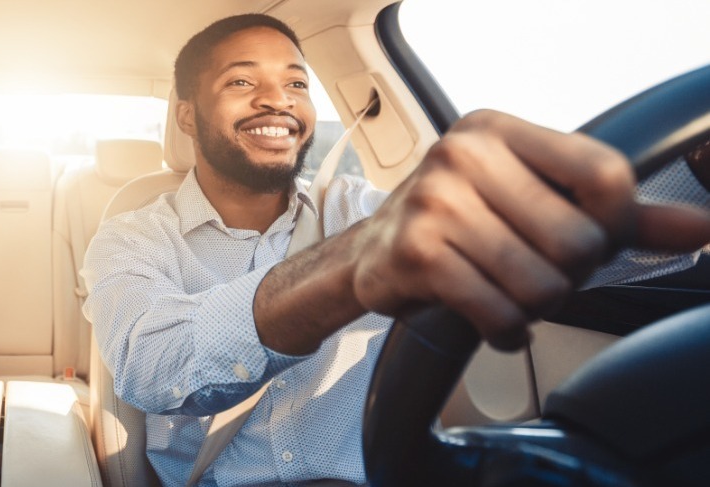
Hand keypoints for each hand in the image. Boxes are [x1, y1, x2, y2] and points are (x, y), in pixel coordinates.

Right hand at [349, 110, 709, 349]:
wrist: (373, 253)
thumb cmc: (462, 222)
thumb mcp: (533, 199)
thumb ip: (616, 215)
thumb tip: (698, 229)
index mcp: (497, 130)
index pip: (605, 174)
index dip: (615, 225)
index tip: (592, 240)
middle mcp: (462, 155)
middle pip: (579, 241)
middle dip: (568, 276)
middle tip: (535, 271)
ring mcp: (434, 202)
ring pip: (541, 284)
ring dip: (536, 307)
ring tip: (510, 294)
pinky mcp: (417, 253)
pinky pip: (500, 312)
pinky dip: (507, 331)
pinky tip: (493, 319)